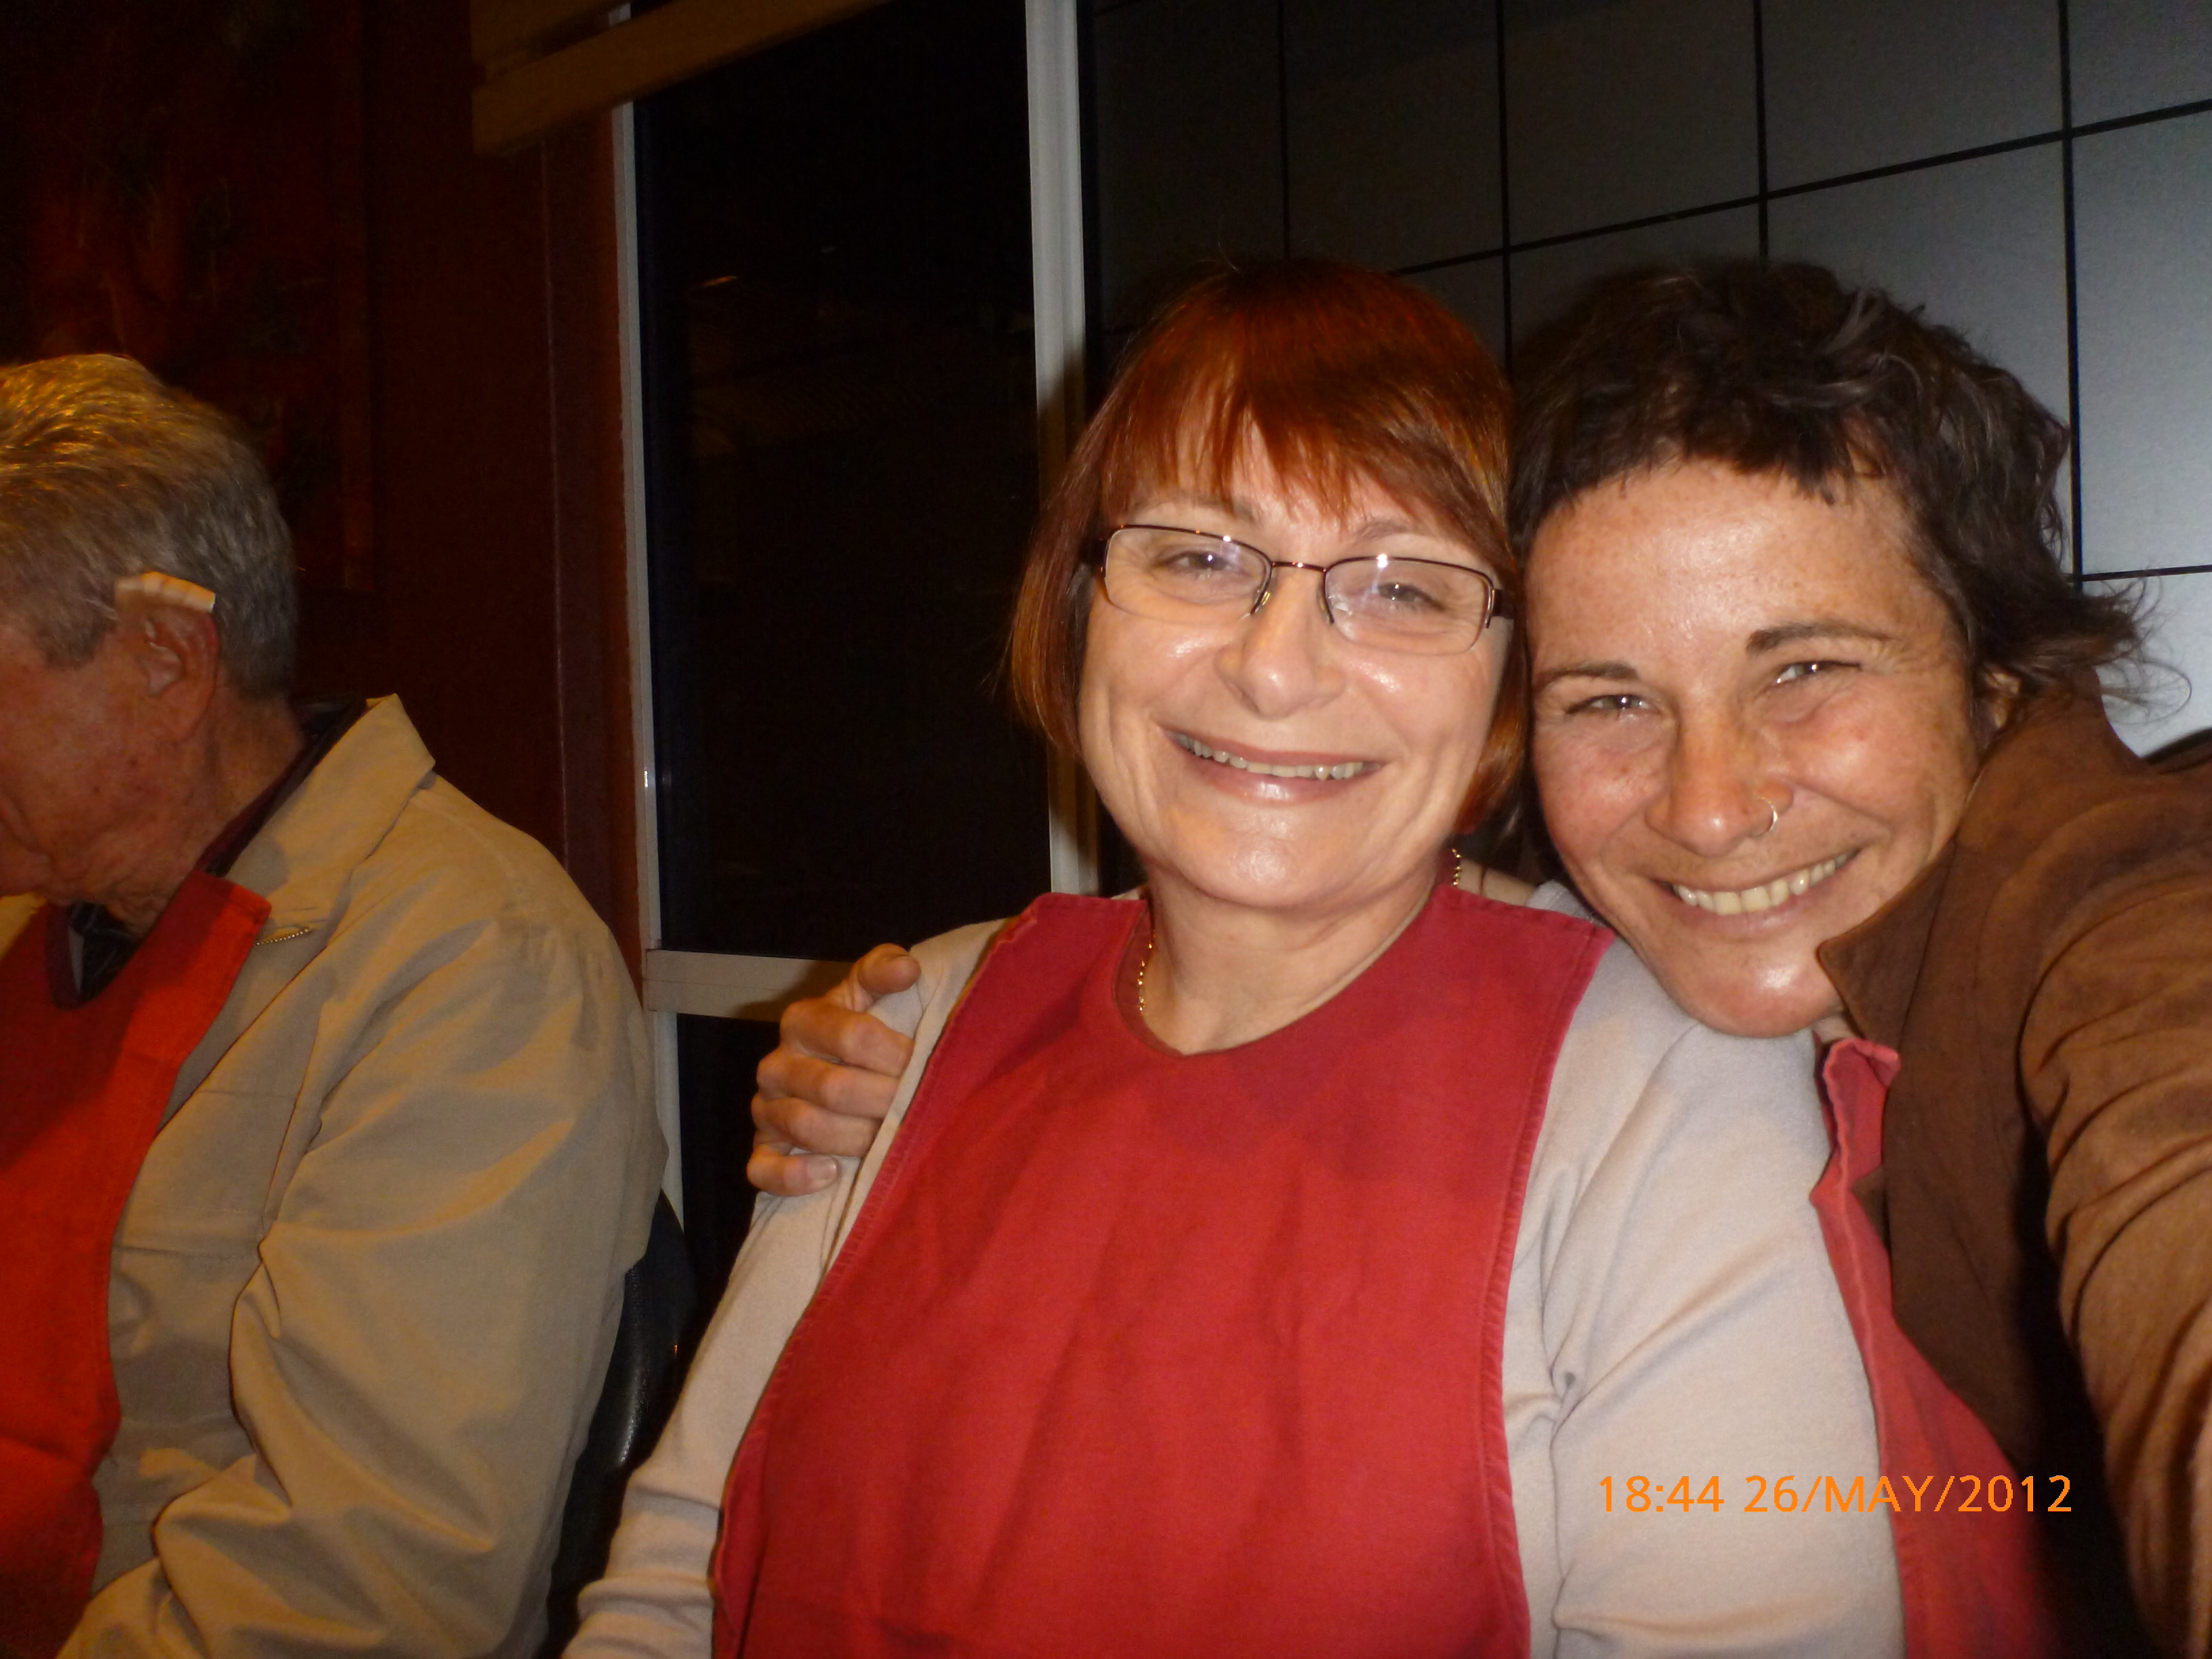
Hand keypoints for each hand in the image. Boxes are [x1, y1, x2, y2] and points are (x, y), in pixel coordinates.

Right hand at [748, 944, 918, 1195]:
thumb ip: (883, 971)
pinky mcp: (761, 1151)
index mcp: (801, 1020)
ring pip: (805, 1127)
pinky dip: (796, 1176)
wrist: (834, 1071)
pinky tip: (833, 1172)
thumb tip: (907, 969)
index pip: (851, 1035)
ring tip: (892, 1140)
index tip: (923, 1063)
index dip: (895, 1053)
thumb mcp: (870, 994)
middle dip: (884, 1101)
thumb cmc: (862, 1032)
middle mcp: (776, 1064)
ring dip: (857, 1138)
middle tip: (918, 1109)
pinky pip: (763, 1170)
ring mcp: (765, 1109)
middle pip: (832, 1087)